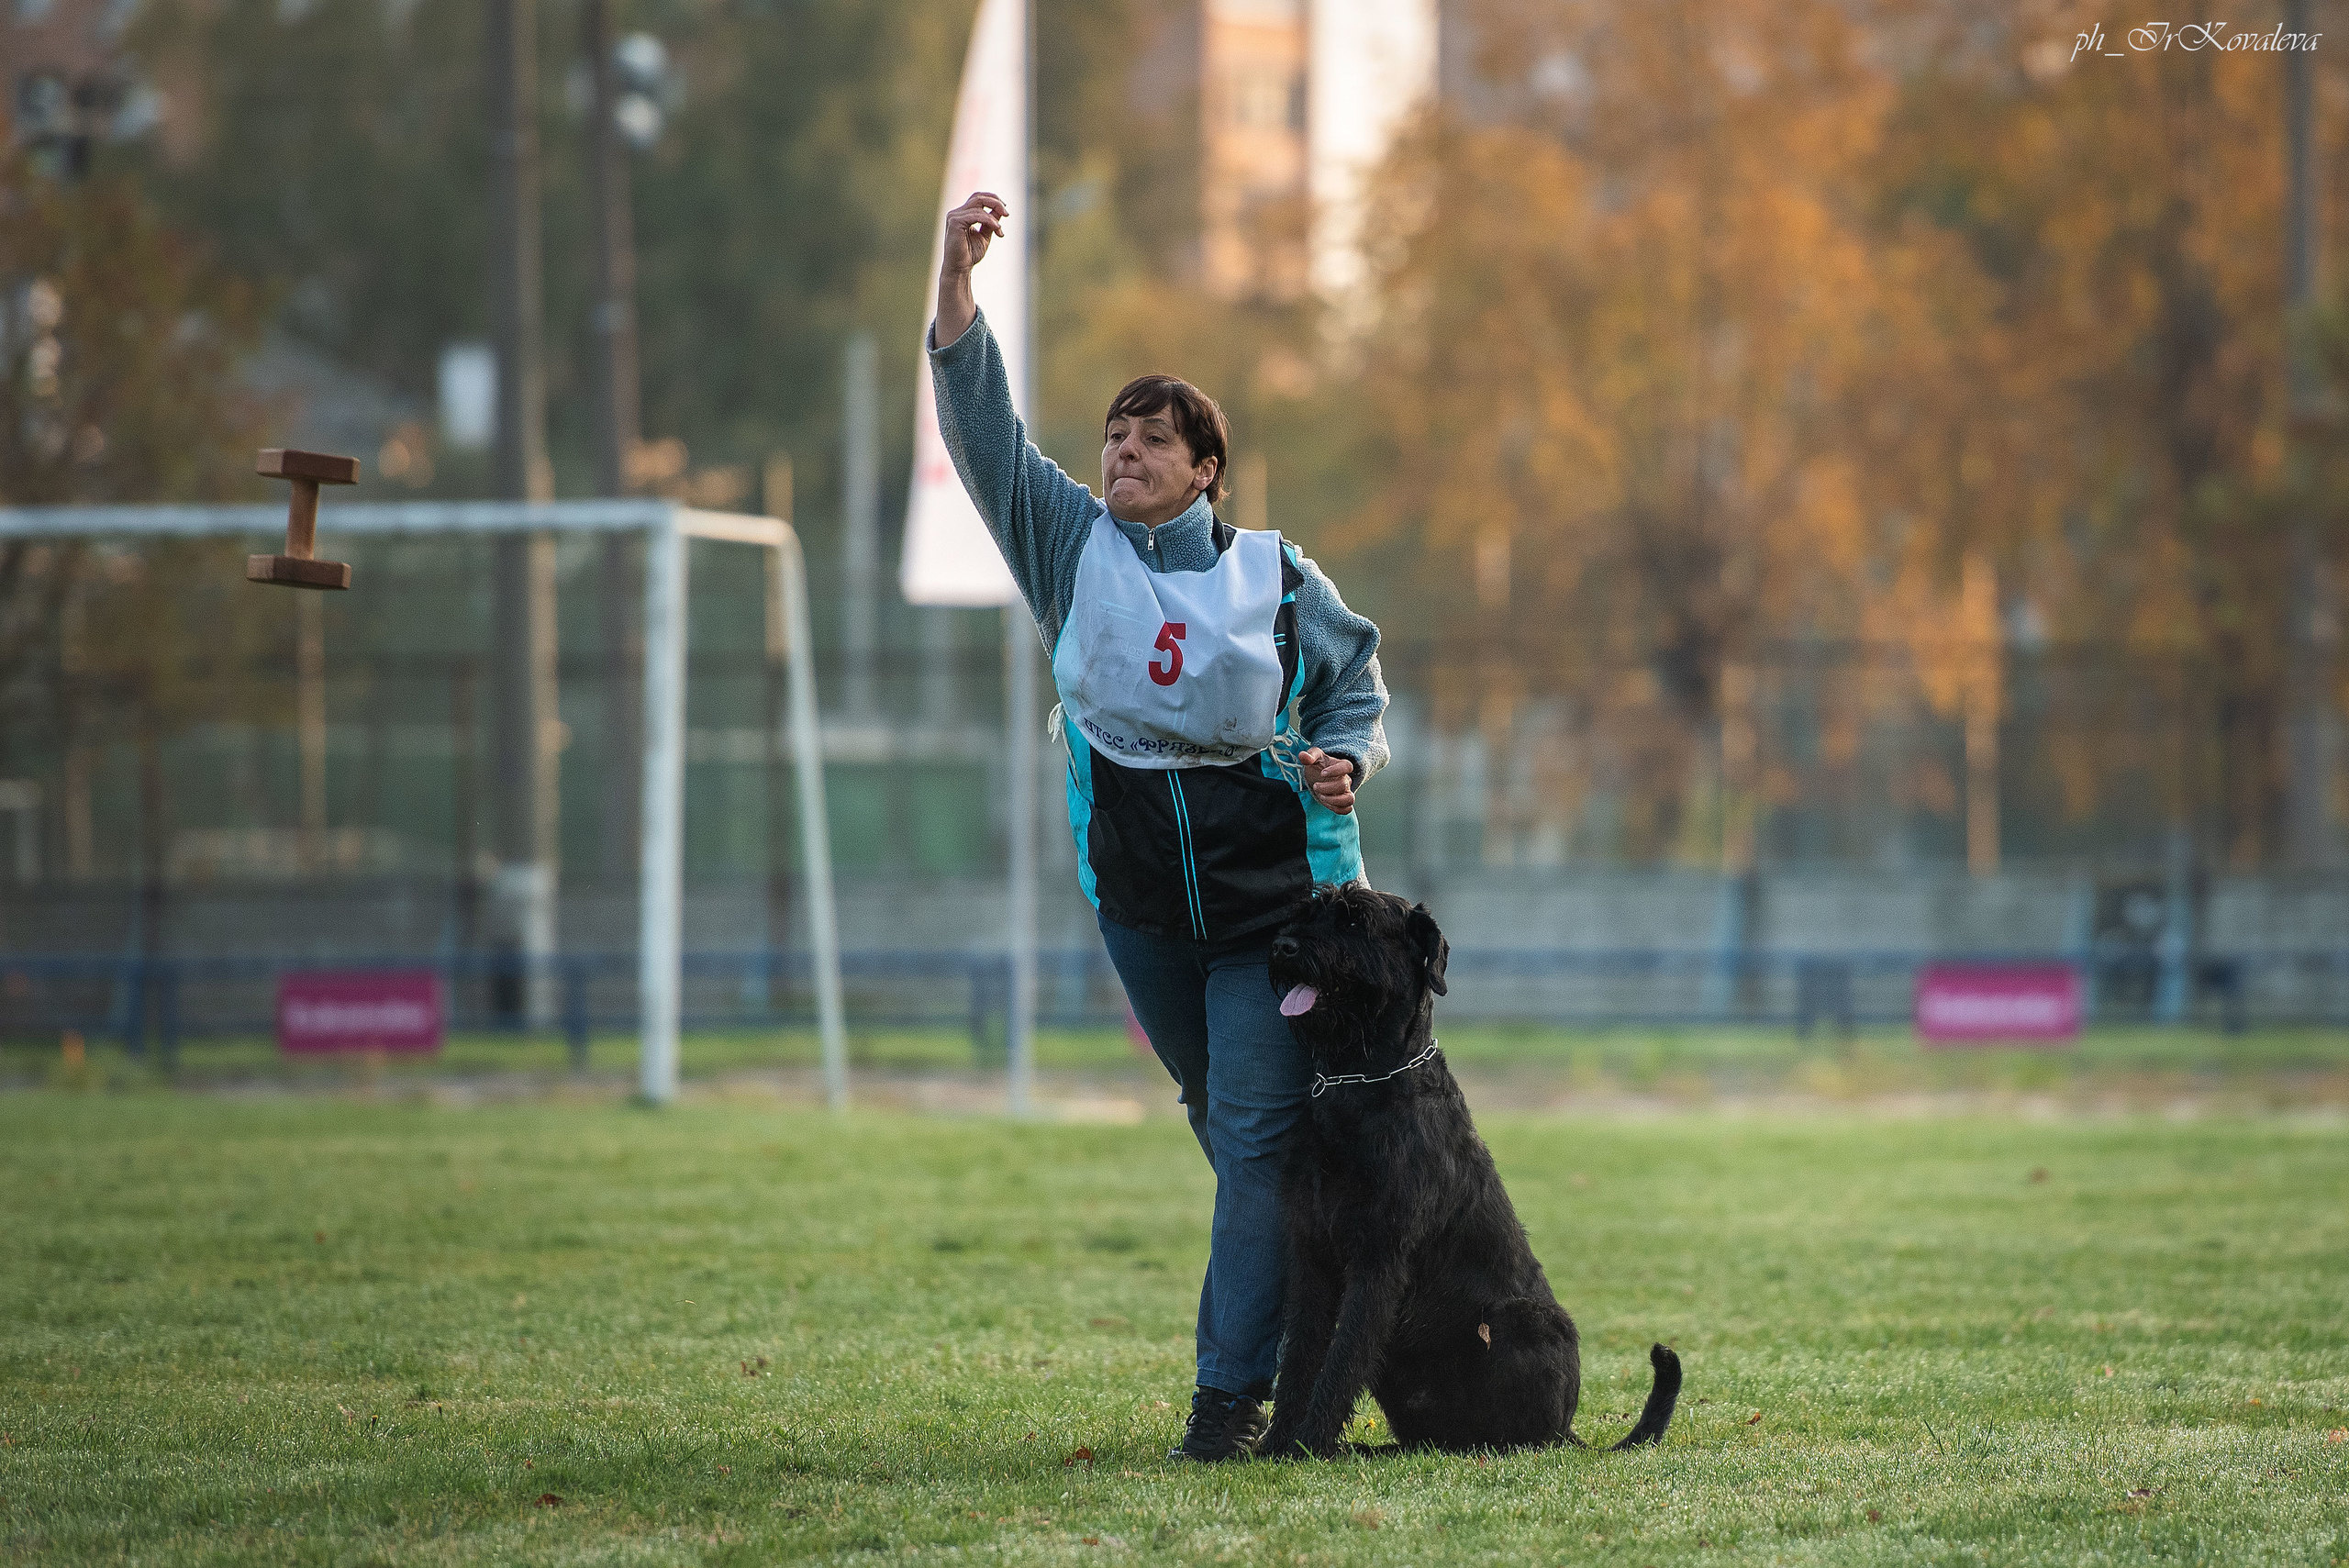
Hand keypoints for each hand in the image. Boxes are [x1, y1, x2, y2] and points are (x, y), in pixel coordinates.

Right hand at [936, 191, 1006, 346]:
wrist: (960, 269)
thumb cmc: (970, 255)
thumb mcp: (985, 235)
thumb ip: (991, 222)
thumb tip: (1001, 210)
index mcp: (962, 214)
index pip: (978, 198)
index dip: (993, 200)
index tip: (1005, 211)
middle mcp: (956, 213)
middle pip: (978, 196)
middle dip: (995, 201)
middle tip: (1007, 213)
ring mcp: (954, 216)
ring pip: (978, 204)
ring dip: (994, 214)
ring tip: (1000, 228)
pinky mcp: (955, 223)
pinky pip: (976, 215)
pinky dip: (988, 220)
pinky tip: (996, 228)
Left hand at [1299, 748, 1354, 814]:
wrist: (1318, 775)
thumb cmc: (1318, 764)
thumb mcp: (1313, 756)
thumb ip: (1309, 755)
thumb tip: (1303, 755)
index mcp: (1341, 765)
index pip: (1347, 766)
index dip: (1336, 770)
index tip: (1322, 773)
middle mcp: (1346, 779)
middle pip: (1344, 785)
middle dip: (1327, 788)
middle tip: (1315, 786)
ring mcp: (1346, 791)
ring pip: (1349, 799)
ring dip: (1334, 800)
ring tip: (1321, 796)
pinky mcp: (1343, 802)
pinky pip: (1347, 809)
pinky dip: (1337, 808)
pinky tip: (1325, 802)